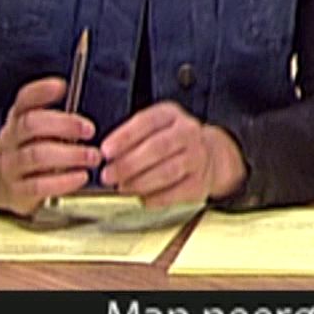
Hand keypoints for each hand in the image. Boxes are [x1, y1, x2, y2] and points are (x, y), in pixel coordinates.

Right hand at [0, 76, 98, 216]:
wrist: (1, 185)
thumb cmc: (31, 150)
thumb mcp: (39, 130)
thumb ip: (57, 117)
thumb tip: (82, 100)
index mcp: (18, 119)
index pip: (24, 99)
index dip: (41, 91)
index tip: (61, 86)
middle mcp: (11, 139)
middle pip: (31, 125)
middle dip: (63, 125)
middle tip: (89, 130)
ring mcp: (11, 164)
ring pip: (36, 155)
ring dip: (69, 155)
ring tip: (92, 156)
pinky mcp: (17, 190)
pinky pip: (39, 185)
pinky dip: (63, 181)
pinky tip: (81, 176)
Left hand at [99, 101, 244, 207]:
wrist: (208, 156)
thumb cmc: (171, 143)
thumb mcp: (153, 128)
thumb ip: (131, 138)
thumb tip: (105, 157)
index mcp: (171, 115)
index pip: (147, 122)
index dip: (124, 137)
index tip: (106, 151)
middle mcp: (187, 133)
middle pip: (158, 148)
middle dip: (129, 163)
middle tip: (108, 174)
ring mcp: (196, 157)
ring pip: (167, 171)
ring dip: (140, 182)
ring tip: (122, 187)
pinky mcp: (199, 182)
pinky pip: (176, 192)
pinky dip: (156, 198)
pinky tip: (142, 198)